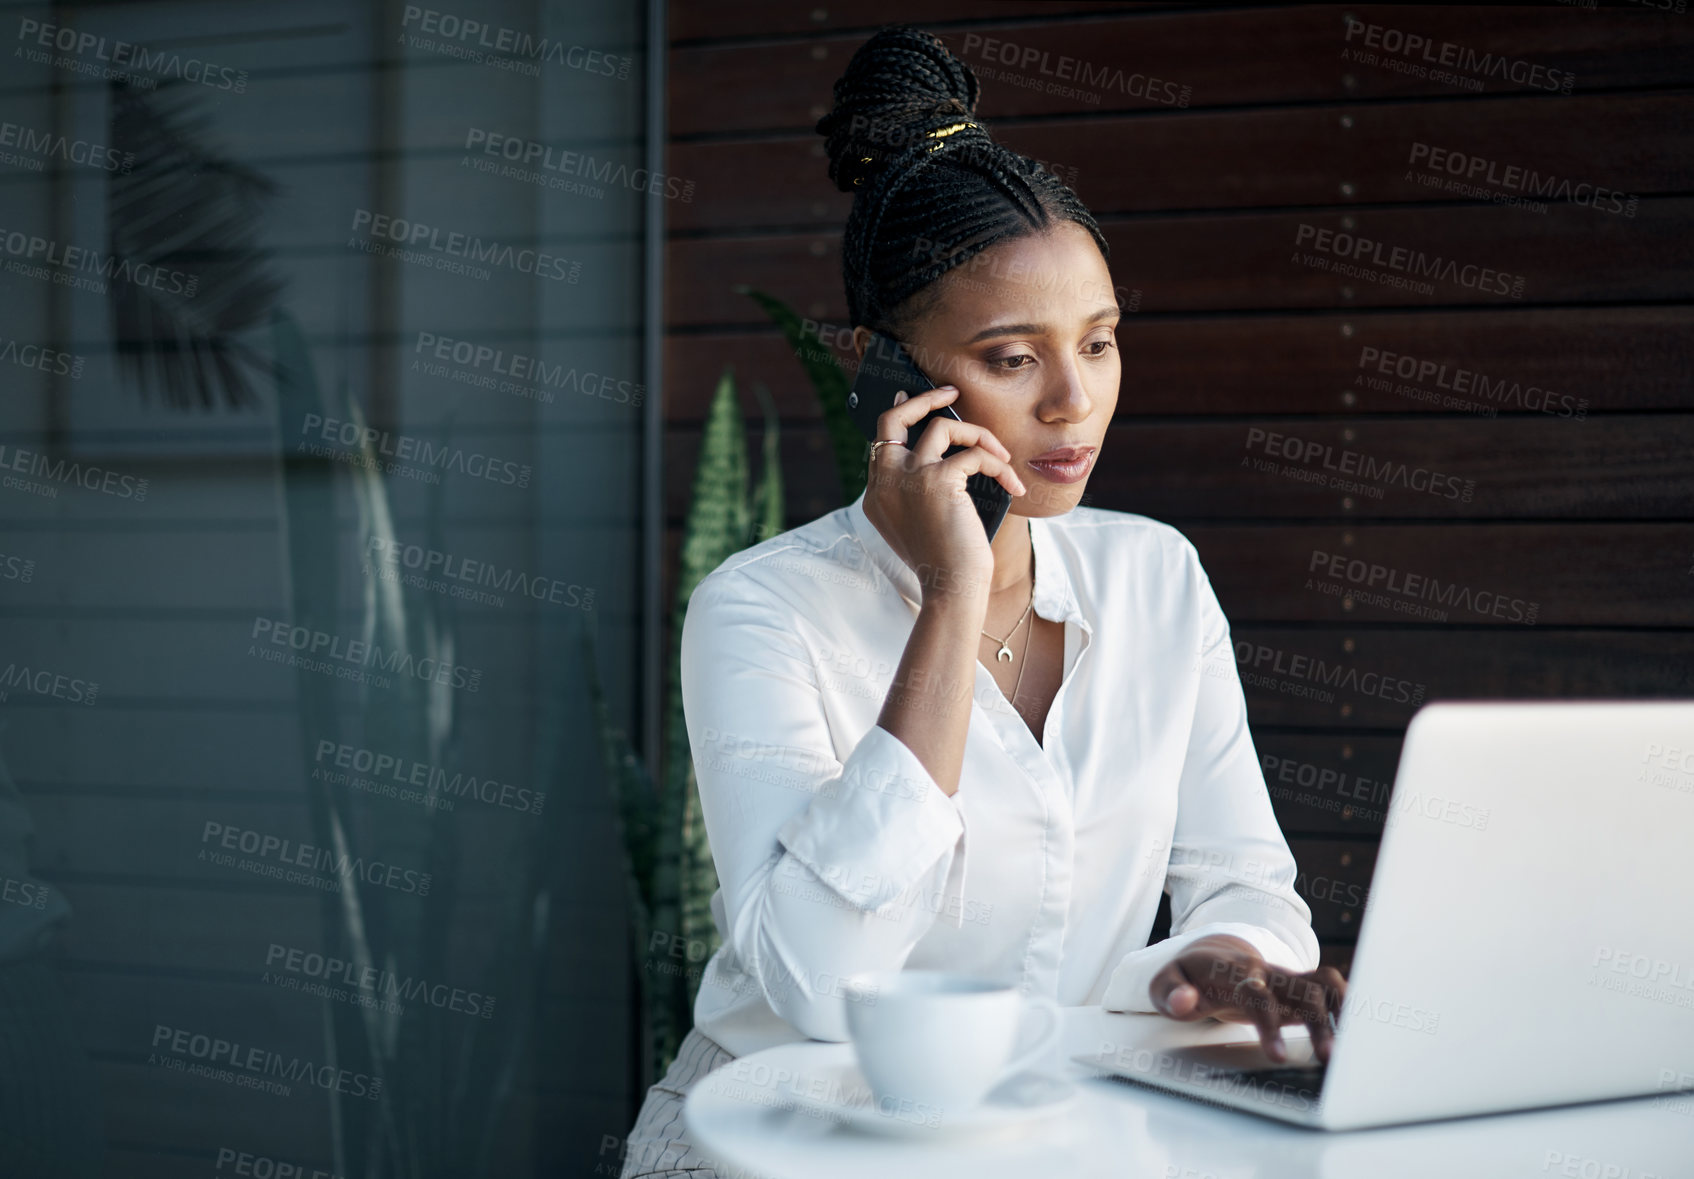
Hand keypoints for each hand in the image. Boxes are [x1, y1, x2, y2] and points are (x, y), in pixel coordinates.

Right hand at [862, 385, 1025, 602]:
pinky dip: (999, 466)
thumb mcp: (921, 524)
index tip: (912, 399)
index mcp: (876, 494)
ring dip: (978, 435)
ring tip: (1000, 453)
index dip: (901, 417)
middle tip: (950, 392)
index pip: (882, 443)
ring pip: (942, 427)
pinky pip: (975, 454)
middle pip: (893, 419)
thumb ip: (917, 492)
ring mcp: (908, 478)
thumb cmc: (944, 563)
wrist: (951, 589)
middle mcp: (885, 482)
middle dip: (924, 399)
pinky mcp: (937, 481)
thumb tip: (948, 456)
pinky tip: (1012, 485)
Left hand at [1148, 934, 1346, 1062]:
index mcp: (1234, 973)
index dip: (1269, 1022)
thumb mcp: (1165, 984)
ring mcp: (1284, 977)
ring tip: (1351, 1048)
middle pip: (1302, 988)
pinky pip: (1330, 986)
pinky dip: (1348, 1004)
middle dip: (1318, 1022)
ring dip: (1341, 1012)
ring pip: (1324, 983)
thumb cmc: (1188, 976)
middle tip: (1327, 1058)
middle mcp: (1266, 972)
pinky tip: (1358, 1032)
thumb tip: (1185, 1002)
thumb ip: (1170, 993)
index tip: (1278, 1055)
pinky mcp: (1297, 985)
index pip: (1257, 994)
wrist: (1207, 956)